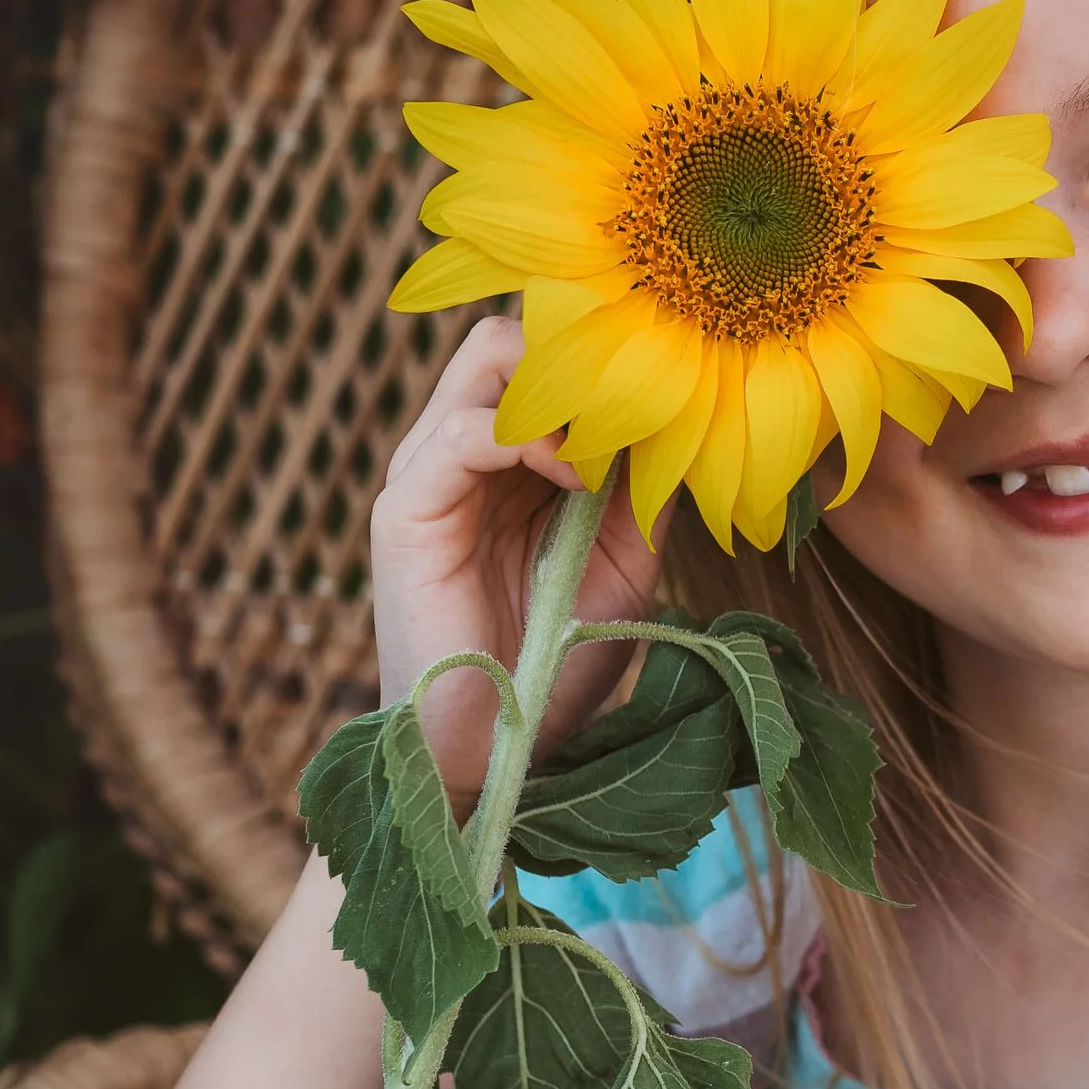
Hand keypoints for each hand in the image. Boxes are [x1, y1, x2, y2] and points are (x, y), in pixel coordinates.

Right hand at [371, 317, 663, 795]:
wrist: (492, 754)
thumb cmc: (553, 670)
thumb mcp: (624, 569)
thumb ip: (643, 495)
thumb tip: (685, 421)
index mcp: (507, 462)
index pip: (546, 356)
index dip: (605, 360)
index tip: (668, 392)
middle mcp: (462, 452)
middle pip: (511, 335)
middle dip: (580, 353)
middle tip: (634, 401)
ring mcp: (427, 474)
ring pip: (487, 357)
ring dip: (566, 389)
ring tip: (610, 446)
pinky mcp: (404, 509)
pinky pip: (461, 430)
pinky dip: (528, 435)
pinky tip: (575, 476)